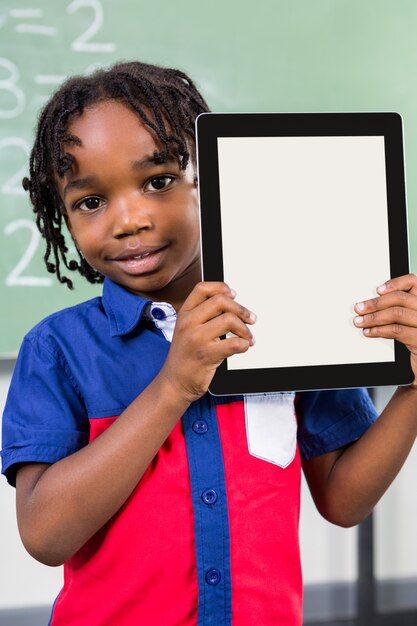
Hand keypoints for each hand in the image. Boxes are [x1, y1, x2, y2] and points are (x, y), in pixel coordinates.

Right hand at [160, 282, 255, 402]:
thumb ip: (203, 314)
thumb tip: (231, 302)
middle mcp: (189, 323)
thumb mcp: (187, 329)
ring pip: (229, 320)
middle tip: (251, 319)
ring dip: (245, 329)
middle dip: (241, 309)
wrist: (175, 382)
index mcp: (184, 313)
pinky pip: (234, 344)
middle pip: (220, 301)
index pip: (202, 289)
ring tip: (248, 337)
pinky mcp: (206, 355)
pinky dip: (244, 344)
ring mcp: (197, 339)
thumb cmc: (186, 355)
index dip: (221, 287)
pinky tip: (243, 347)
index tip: (234, 294)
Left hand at [353, 273, 416, 382]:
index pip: (413, 282)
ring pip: (397, 313)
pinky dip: (379, 329)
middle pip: (401, 298)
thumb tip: (371, 303)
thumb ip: (397, 309)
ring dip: (374, 317)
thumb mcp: (407, 322)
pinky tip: (369, 331)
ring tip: (360, 321)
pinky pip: (397, 330)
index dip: (395, 283)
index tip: (377, 290)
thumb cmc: (413, 341)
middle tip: (359, 308)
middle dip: (375, 303)